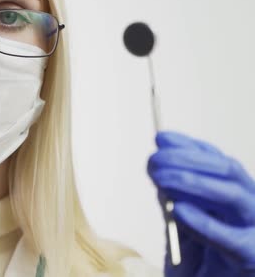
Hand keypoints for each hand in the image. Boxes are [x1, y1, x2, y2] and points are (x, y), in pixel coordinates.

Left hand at [147, 130, 254, 275]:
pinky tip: (180, 212)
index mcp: (235, 195)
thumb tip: (158, 162)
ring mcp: (254, 230)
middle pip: (228, 171)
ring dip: (194, 183)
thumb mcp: (181, 221)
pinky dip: (205, 224)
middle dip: (188, 159)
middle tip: (155, 160)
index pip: (217, 160)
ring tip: (162, 179)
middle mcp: (249, 207)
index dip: (189, 146)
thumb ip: (173, 195)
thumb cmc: (199, 261)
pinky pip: (232, 239)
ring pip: (234, 196)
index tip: (161, 139)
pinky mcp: (252, 257)